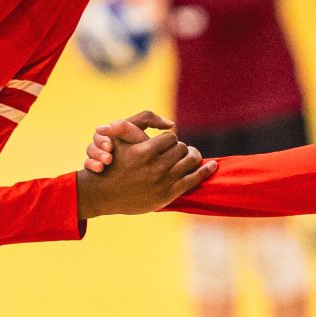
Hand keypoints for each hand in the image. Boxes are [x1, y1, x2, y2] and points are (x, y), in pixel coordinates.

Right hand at [76, 114, 211, 218]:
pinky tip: (213, 165)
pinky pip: (193, 180)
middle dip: (180, 148)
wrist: (102, 193)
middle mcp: (155, 167)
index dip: (170, 139)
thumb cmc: (111, 163)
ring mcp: (163, 182)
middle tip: (179, 150)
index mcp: (145, 151)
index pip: (171, 138)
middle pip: (182, 149)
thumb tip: (171, 124)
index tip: (166, 143)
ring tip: (191, 156)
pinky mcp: (168, 195)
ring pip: (190, 162)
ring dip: (192, 156)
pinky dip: (205, 170)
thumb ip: (141, 121)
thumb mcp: (119, 136)